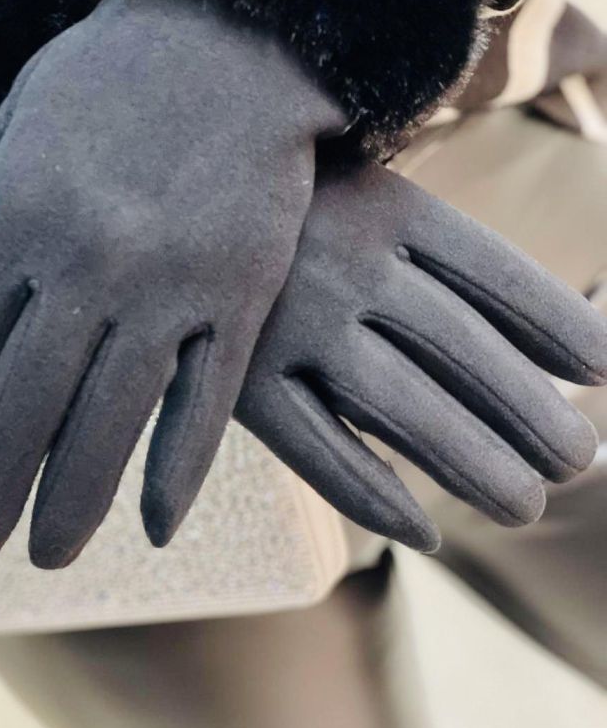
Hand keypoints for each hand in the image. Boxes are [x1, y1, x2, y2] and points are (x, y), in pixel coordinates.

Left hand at [0, 0, 344, 566]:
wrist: (234, 31)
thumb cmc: (109, 80)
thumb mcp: (12, 132)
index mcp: (15, 218)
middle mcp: (85, 262)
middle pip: (22, 403)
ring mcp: (170, 283)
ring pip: (112, 418)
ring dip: (74, 497)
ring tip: (46, 555)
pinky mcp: (240, 293)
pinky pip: (208, 399)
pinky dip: (180, 469)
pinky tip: (154, 526)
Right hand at [236, 162, 606, 550]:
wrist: (164, 195)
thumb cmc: (290, 205)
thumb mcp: (366, 195)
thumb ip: (438, 256)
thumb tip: (547, 338)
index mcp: (387, 208)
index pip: (499, 278)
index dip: (561, 329)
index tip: (604, 371)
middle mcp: (344, 263)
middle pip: (464, 353)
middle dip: (532, 416)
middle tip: (576, 462)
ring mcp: (287, 323)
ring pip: (405, 410)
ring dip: (475, 467)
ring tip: (525, 505)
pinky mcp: (237, 381)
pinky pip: (319, 453)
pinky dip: (377, 499)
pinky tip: (427, 532)